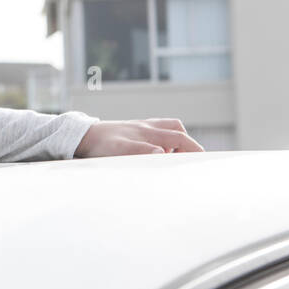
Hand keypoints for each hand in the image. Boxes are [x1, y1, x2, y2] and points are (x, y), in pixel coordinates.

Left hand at [74, 118, 204, 156]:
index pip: (180, 139)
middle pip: (179, 133)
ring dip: (179, 141)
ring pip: (171, 128)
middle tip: (196, 162)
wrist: (84, 135)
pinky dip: (167, 139)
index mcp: (148, 132)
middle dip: (191, 146)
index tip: (204, 161)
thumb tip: (162, 153)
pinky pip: (160, 130)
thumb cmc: (100, 144)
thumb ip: (140, 151)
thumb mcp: (118, 150)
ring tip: (177, 157)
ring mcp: (143, 126)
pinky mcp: (137, 128)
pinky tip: (160, 151)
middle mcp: (148, 127)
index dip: (194, 149)